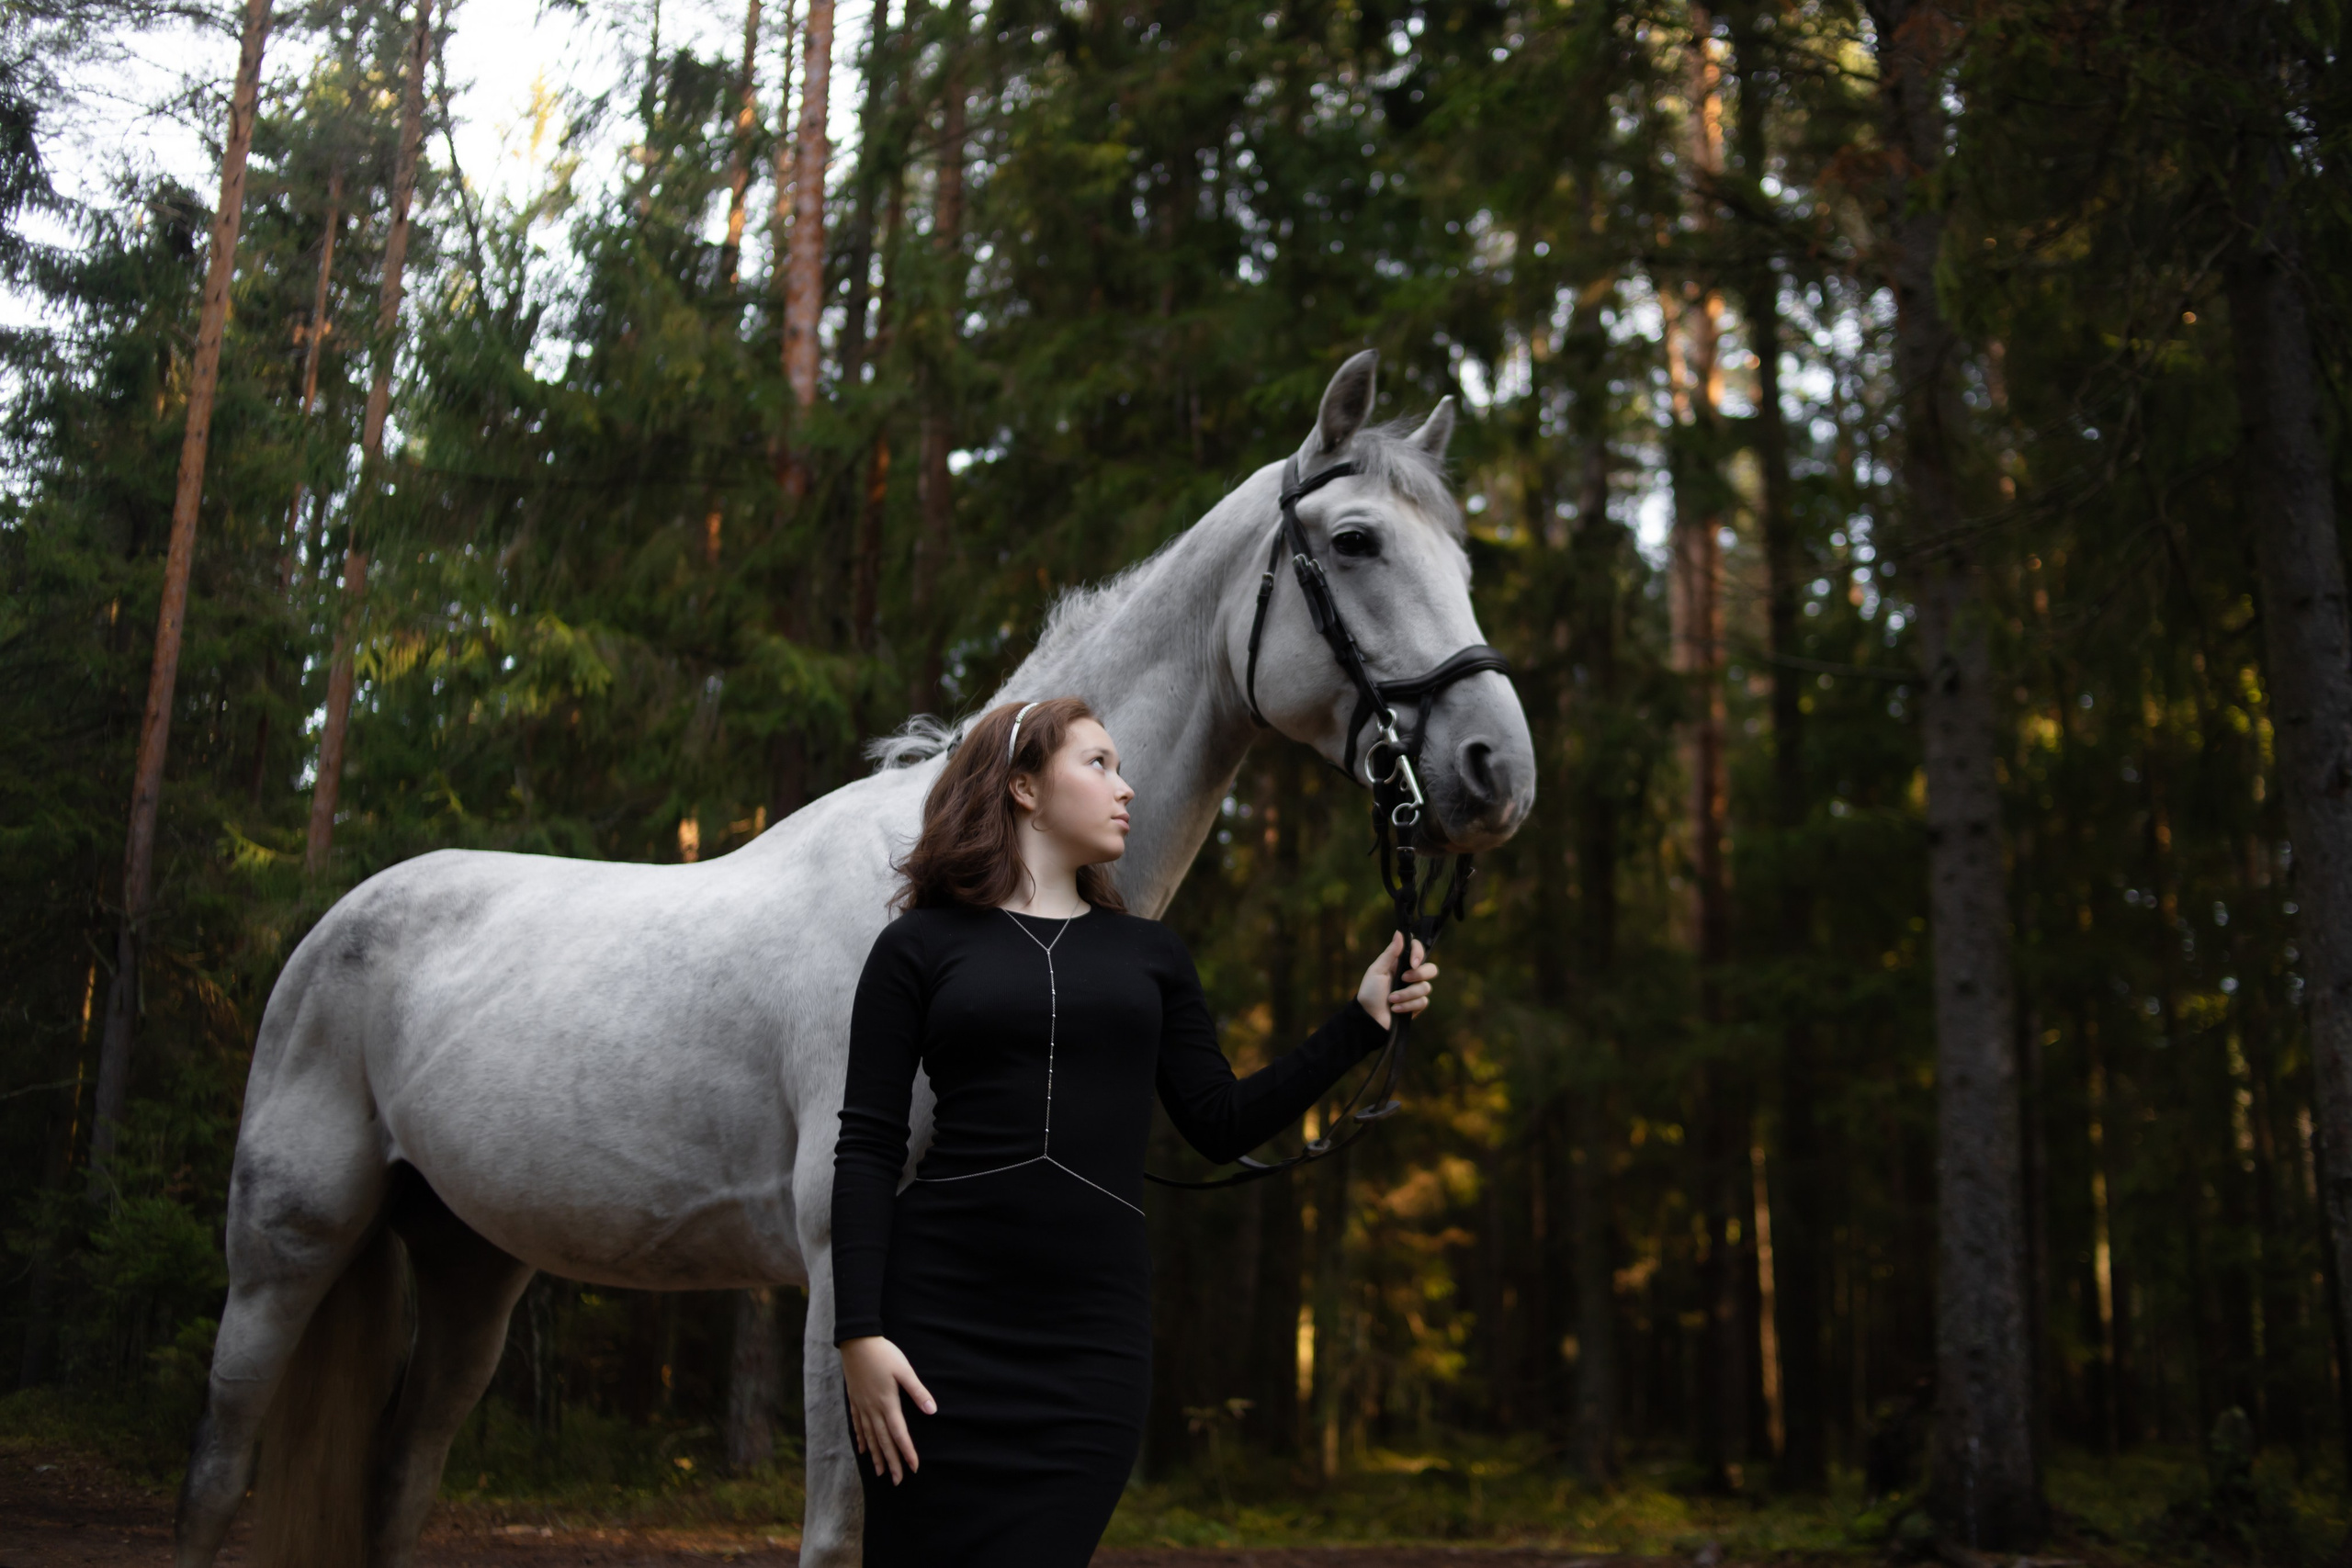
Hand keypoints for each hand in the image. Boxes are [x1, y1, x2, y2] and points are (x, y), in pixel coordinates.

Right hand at [839, 1335, 934, 1483]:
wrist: (856, 1342)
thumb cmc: (883, 1354)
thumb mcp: (904, 1370)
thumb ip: (917, 1391)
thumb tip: (932, 1410)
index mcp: (887, 1403)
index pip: (899, 1434)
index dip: (907, 1452)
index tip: (913, 1468)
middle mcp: (873, 1409)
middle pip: (883, 1441)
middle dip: (892, 1462)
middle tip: (897, 1481)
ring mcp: (862, 1406)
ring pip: (870, 1437)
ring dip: (876, 1456)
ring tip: (881, 1473)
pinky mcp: (855, 1401)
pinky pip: (858, 1426)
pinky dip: (862, 1440)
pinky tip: (863, 1450)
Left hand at [1356, 931, 1436, 1028]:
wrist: (1369, 1019)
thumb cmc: (1369, 993)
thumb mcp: (1377, 971)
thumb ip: (1390, 953)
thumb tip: (1399, 932)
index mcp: (1400, 964)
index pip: (1418, 950)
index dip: (1419, 953)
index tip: (1413, 962)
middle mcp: (1410, 976)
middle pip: (1431, 969)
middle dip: (1419, 974)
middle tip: (1404, 979)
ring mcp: (1414, 991)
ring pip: (1425, 987)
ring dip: (1406, 994)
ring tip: (1391, 999)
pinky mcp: (1416, 1006)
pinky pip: (1422, 1002)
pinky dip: (1407, 1006)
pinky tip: (1395, 1009)